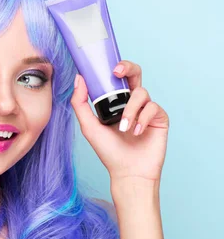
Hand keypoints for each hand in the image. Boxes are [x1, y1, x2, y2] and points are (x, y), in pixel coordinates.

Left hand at [70, 60, 169, 182]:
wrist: (127, 171)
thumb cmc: (108, 151)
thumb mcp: (89, 126)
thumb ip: (80, 103)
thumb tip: (79, 78)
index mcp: (115, 102)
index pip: (117, 78)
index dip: (114, 68)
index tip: (106, 67)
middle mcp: (132, 102)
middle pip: (135, 73)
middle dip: (128, 67)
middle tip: (117, 72)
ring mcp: (146, 109)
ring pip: (141, 92)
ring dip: (130, 109)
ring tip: (124, 127)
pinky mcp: (159, 117)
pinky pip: (152, 107)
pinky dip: (142, 118)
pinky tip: (136, 132)